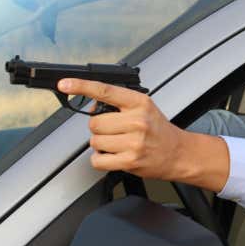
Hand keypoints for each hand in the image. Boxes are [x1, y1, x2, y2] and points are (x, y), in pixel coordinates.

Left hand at [57, 78, 228, 190]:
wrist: (179, 153)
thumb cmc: (160, 131)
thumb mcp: (145, 109)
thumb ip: (120, 104)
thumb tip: (92, 106)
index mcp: (140, 103)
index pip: (105, 91)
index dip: (82, 86)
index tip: (65, 84)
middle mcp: (137, 121)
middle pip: (95, 122)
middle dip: (100, 128)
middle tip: (117, 132)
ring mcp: (134, 142)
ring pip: (95, 141)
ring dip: (102, 145)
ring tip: (119, 145)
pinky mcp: (129, 160)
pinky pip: (98, 159)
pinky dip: (101, 160)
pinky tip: (115, 156)